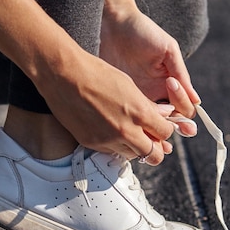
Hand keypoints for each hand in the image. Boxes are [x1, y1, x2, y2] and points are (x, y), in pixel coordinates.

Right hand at [35, 49, 177, 165]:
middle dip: (156, 148)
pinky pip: (111, 152)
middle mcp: (125, 131)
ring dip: (135, 147)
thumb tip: (161, 116)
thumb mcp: (128, 85)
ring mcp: (108, 140)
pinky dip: (115, 145)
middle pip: (154, 155)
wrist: (64, 76)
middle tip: (151, 139)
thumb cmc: (95, 73)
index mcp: (139, 113)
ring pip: (133, 156)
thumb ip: (147, 106)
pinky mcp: (92, 143)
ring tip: (128, 133)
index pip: (165, 133)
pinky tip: (110, 130)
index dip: (165, 129)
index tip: (160, 125)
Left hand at [99, 9, 200, 118]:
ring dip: (155, 127)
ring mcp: (140, 97)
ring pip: (153, 123)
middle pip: (171, 120)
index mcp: (172, 83)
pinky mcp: (123, 97)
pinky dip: (137, 122)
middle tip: (168, 120)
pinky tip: (133, 115)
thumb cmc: (144, 32)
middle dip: (174, 125)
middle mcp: (158, 93)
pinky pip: (133, 116)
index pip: (185, 107)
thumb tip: (196, 100)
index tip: (170, 84)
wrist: (114, 23)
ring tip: (149, 118)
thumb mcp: (167, 50)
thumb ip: (181, 74)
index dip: (184, 107)